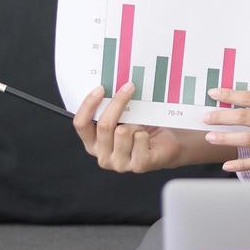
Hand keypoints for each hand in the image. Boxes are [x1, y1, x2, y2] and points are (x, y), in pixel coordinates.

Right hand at [72, 82, 186, 173]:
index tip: (100, 88)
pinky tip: (148, 137)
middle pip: (104, 125)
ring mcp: (120, 163)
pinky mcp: (138, 165)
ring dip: (135, 123)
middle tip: (129, 86)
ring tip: (141, 124)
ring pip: (123, 132)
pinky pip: (139, 139)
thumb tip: (111, 85)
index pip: (81, 124)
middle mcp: (103, 156)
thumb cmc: (143, 129)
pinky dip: (145, 133)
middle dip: (117, 103)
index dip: (88, 105)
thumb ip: (111, 109)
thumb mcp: (122, 118)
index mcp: (93, 144)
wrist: (168, 145)